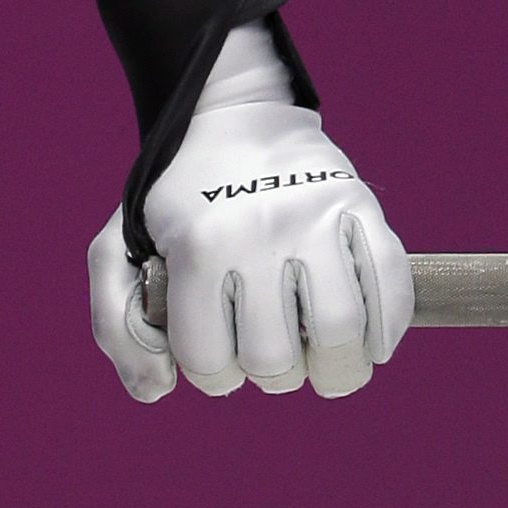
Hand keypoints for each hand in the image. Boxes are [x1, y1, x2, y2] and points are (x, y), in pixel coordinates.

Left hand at [88, 26, 408, 400]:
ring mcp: (315, 219)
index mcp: (197, 247)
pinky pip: (391, 292)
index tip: (218, 354)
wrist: (225, 117)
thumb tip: (156, 390)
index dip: (214, 375)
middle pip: (277, 360)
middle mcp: (257, 233)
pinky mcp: (361, 208)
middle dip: (272, 375)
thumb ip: (116, 325)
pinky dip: (385, 332)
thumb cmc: (175, 201)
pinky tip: (365, 339)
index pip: (209, 360)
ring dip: (335, 371)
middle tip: (269, 352)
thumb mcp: (120, 248)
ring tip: (322, 361)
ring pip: (341, 337)